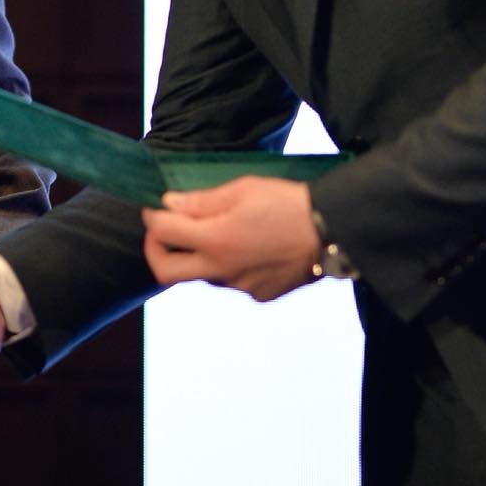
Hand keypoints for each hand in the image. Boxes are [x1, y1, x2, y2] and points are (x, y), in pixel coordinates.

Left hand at [140, 176, 319, 302]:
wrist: (333, 231)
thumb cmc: (288, 203)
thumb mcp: (243, 190)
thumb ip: (201, 201)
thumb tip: (168, 205)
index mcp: (215, 241)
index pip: (162, 233)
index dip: (152, 217)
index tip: (154, 208)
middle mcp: (222, 271)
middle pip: (166, 271)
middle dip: (156, 250)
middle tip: (163, 231)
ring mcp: (240, 287)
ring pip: (202, 274)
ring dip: (199, 255)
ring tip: (220, 230)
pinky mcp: (259, 295)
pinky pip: (231, 281)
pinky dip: (229, 264)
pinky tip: (250, 245)